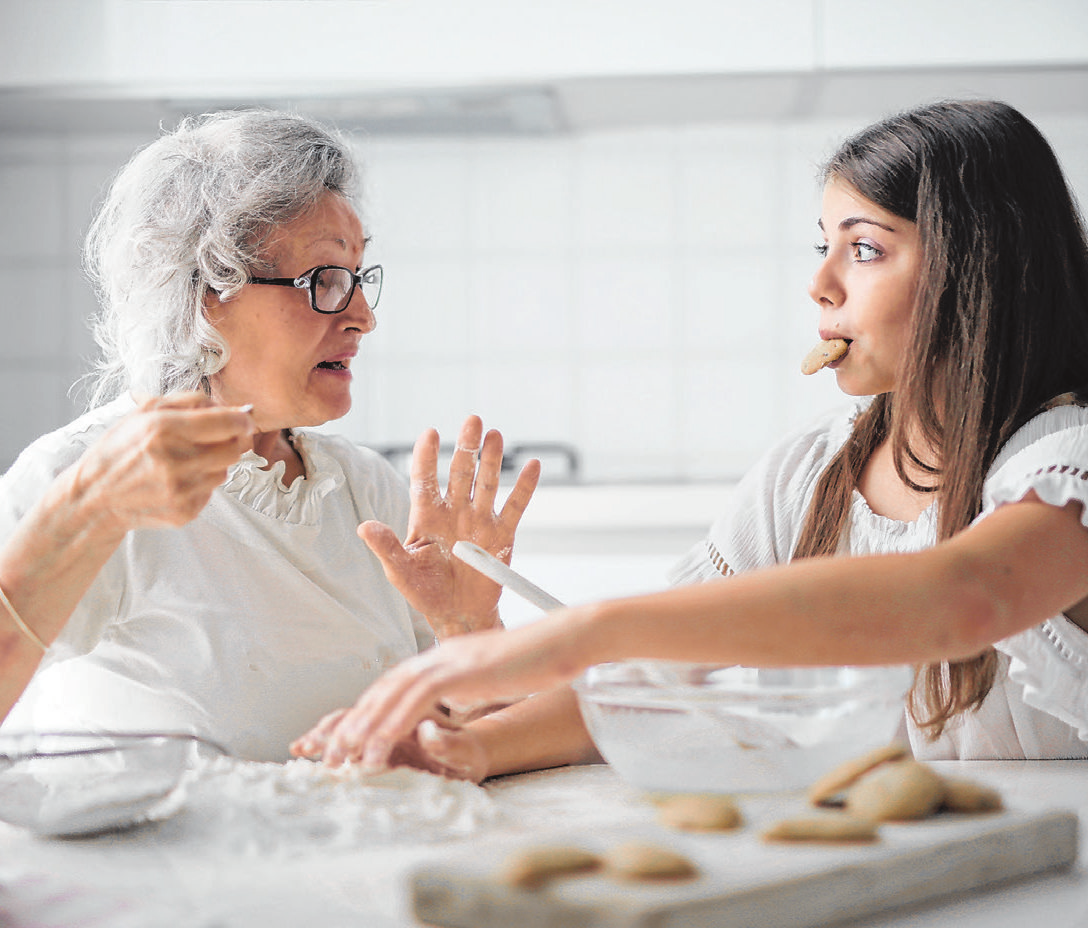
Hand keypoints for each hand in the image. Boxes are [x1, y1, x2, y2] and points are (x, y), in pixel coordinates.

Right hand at [68, 392, 255, 533]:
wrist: (95, 496)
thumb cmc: (120, 450)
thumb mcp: (144, 413)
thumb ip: (189, 401)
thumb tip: (230, 407)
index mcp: (163, 429)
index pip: (227, 423)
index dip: (242, 420)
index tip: (244, 419)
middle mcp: (175, 461)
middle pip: (235, 448)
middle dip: (234, 439)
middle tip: (222, 437)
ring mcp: (181, 490)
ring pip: (226, 470)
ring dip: (216, 462)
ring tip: (189, 459)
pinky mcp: (185, 511)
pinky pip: (211, 492)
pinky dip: (202, 483)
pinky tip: (179, 479)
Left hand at [293, 612, 588, 769]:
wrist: (564, 638)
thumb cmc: (539, 659)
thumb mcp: (495, 675)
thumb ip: (469, 686)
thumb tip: (456, 703)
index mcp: (446, 656)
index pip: (396, 683)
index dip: (370, 711)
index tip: (351, 739)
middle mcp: (440, 655)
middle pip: (384, 688)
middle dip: (354, 722)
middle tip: (330, 754)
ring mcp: (449, 659)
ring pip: (391, 694)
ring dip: (364, 727)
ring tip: (343, 758)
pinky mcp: (460, 670)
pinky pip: (415, 699)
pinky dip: (391, 723)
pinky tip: (377, 746)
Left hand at [360, 416, 540, 637]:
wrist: (458, 614)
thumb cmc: (425, 592)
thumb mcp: (400, 571)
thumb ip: (386, 547)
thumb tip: (363, 526)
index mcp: (426, 516)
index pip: (425, 480)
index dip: (427, 456)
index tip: (430, 433)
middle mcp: (454, 512)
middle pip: (460, 473)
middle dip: (466, 447)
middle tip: (472, 420)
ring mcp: (479, 521)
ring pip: (486, 483)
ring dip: (491, 459)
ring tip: (495, 435)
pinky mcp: (502, 535)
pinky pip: (515, 507)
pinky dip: (524, 487)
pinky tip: (532, 465)